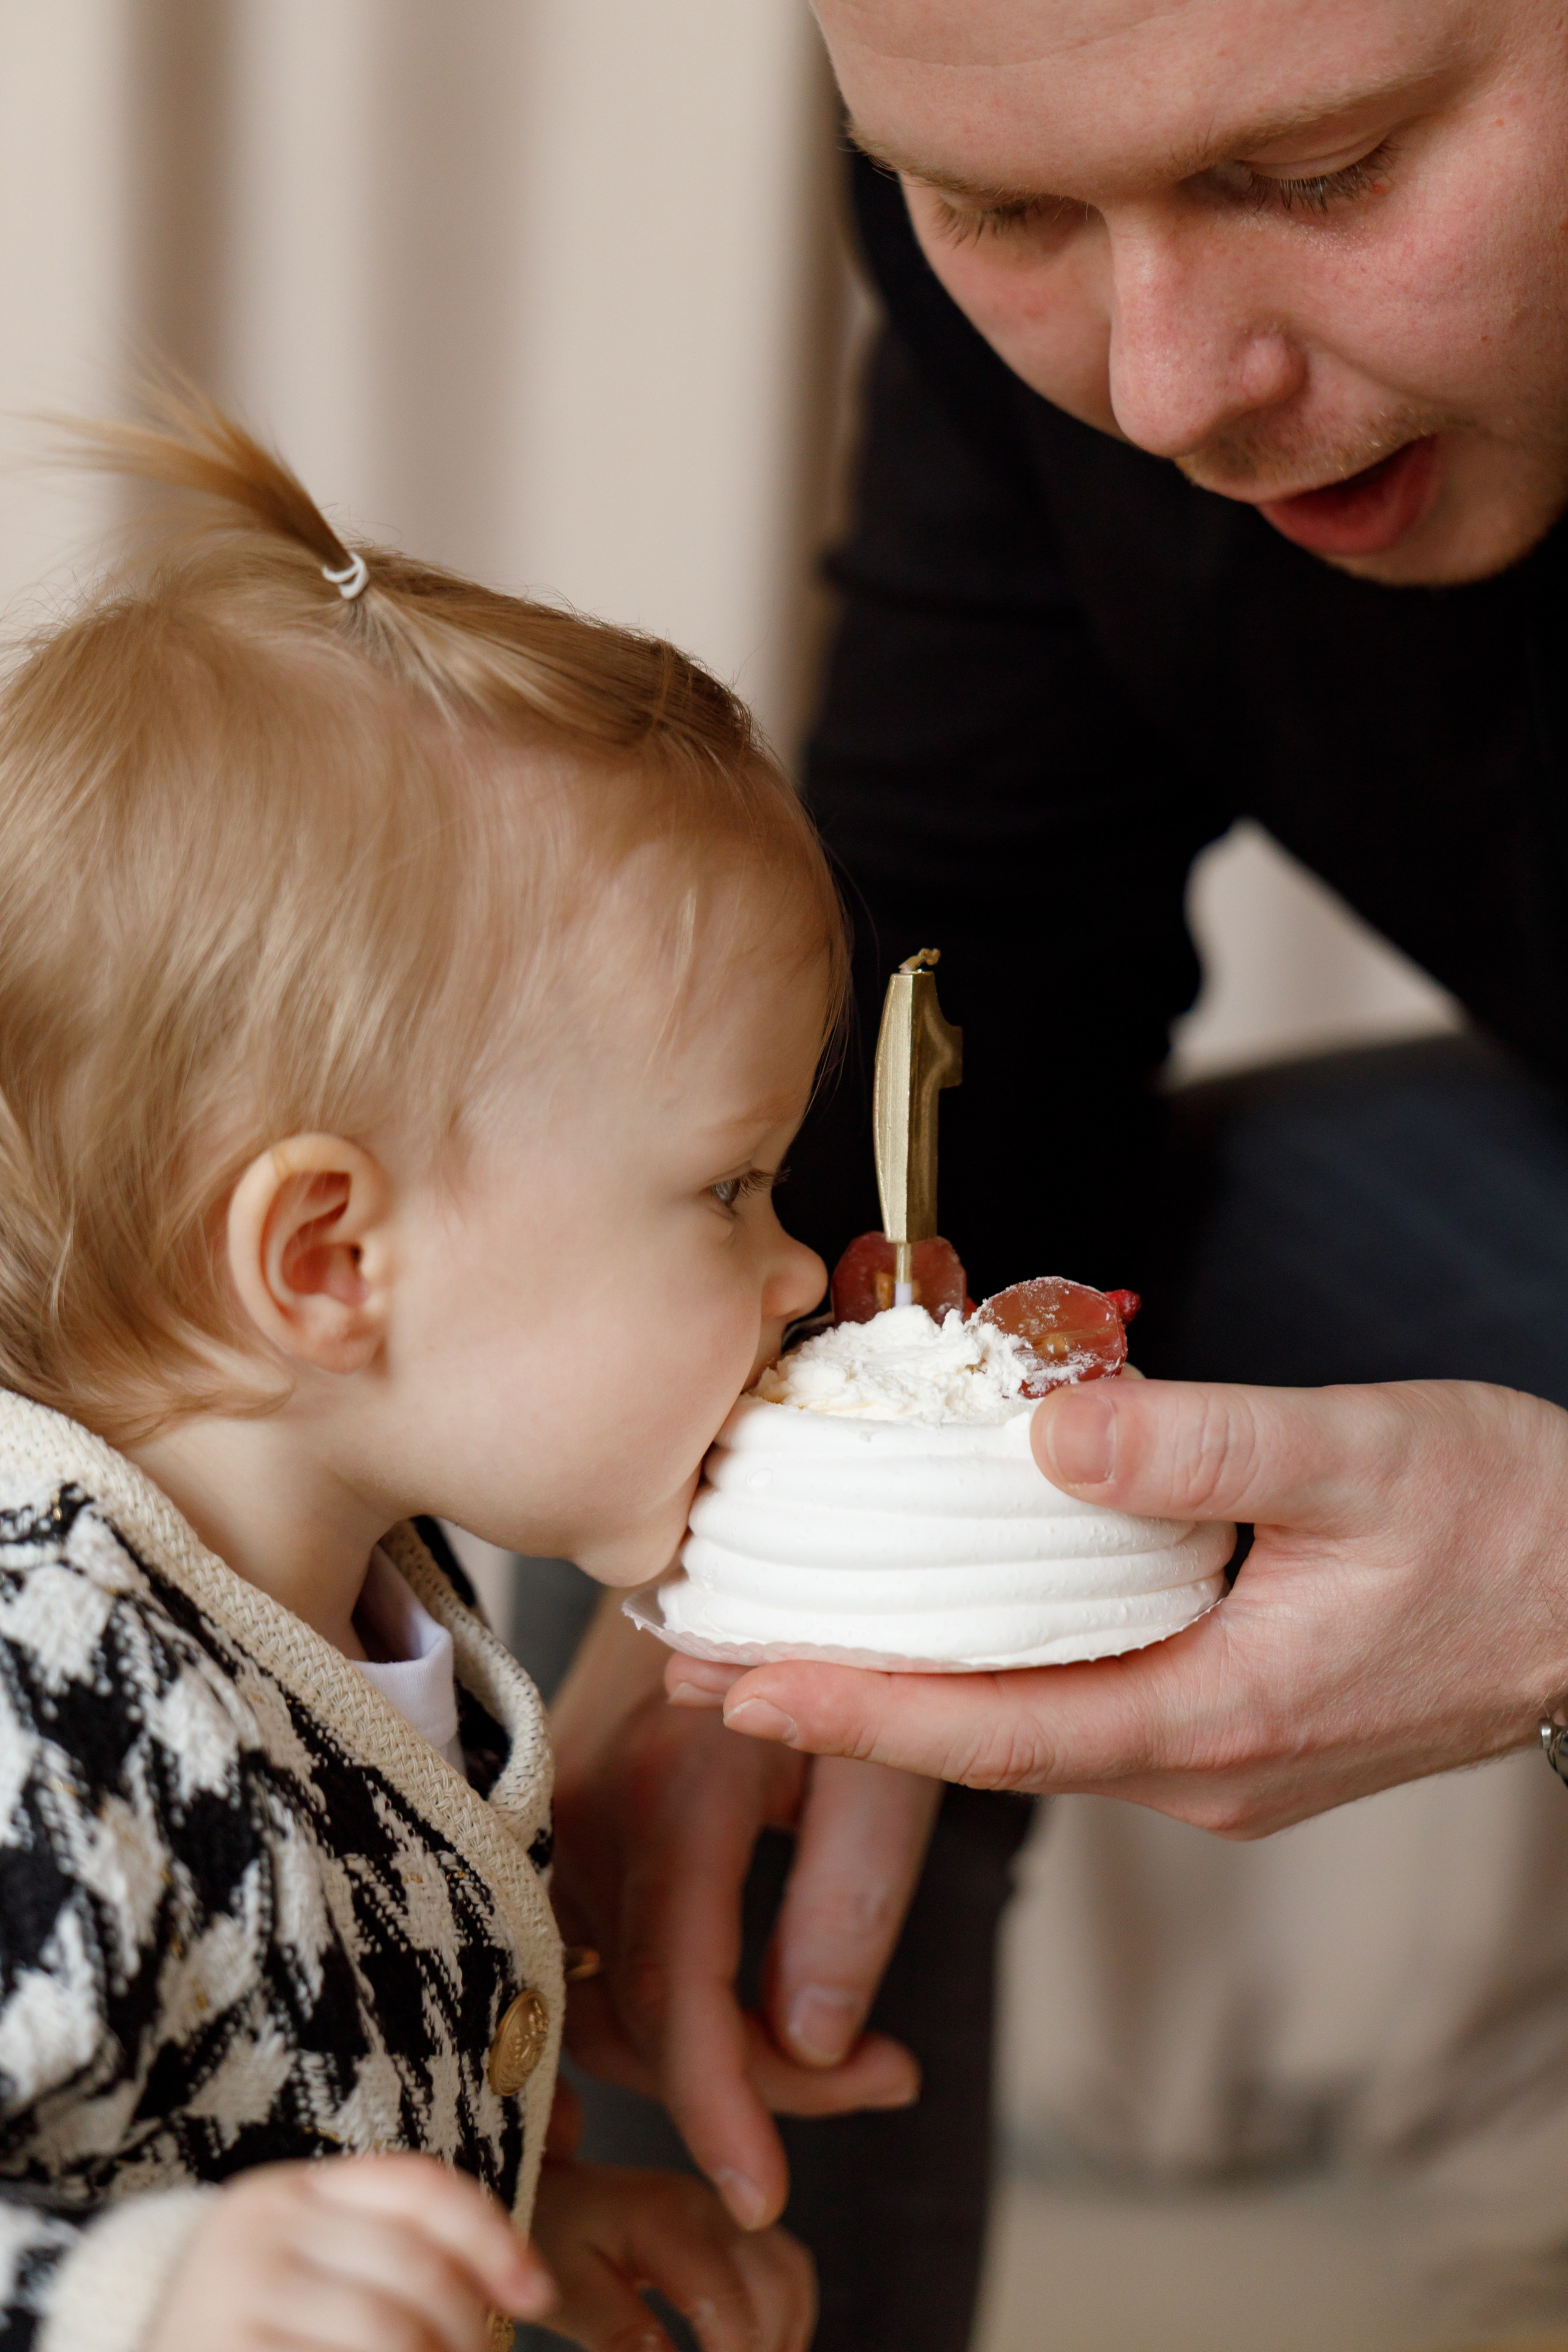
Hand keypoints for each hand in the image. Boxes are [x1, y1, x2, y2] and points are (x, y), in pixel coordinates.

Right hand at [145, 2153, 554, 2351]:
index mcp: (285, 2193)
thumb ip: (391, 2258)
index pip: (416, 2186)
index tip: (537, 2291)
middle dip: (468, 2331)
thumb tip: (529, 2283)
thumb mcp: (312, 2276)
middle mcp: (252, 2232)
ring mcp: (227, 2301)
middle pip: (413, 2270)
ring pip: (388, 2336)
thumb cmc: (255, 2338)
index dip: (491, 2234)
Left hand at [530, 2161, 814, 2351]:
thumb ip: (623, 2338)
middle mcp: (710, 2205)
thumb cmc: (546, 2232)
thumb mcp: (570, 2292)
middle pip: (775, 2288)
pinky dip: (783, 2313)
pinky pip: (782, 2265)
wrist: (547, 2184)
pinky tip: (760, 2349)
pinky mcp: (728, 2220)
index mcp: (668, 2219)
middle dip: (766, 2350)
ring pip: (790, 2275)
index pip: (729, 2305)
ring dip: (784, 2335)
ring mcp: (724, 2208)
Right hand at [551, 1604, 938, 2228]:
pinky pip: (601, 1953)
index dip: (716, 2107)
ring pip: (612, 1997)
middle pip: (637, 2015)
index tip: (762, 2195)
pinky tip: (767, 2006)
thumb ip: (847, 1900)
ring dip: (720, 2050)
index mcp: (678, 1782)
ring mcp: (569, 1810)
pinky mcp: (569, 1819)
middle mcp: (597, 1803)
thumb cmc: (846, 1634)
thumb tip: (813, 2048)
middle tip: (882, 2078)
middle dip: (750, 2086)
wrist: (763, 1543)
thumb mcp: (885, 1760)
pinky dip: (678, 2005)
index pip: (674, 1989)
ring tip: (853, 2048)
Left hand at [671, 1378, 1567, 1837]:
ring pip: (1030, 1731)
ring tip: (786, 1644)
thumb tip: (1049, 1440)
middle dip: (844, 1711)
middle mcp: (1204, 1765)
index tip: (740, 1685)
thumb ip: (1206, 1447)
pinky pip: (1081, 1710)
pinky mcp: (1238, 1727)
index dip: (858, 1711)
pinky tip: (942, 1624)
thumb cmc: (1508, 1519)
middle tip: (704, 1666)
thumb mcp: (1361, 1452)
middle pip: (987, 1744)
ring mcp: (1221, 1759)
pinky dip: (989, 1673)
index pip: (996, 1728)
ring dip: (908, 1692)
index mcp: (1220, 1715)